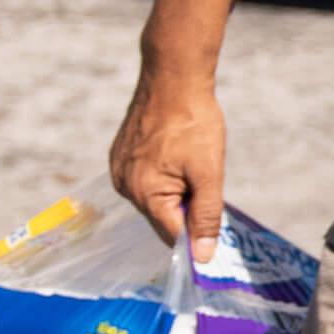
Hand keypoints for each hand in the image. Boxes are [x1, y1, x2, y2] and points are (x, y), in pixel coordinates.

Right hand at [109, 64, 225, 259]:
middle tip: (204, 179)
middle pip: (161, 218)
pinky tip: (176, 153)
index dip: (195, 238)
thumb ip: (206, 216)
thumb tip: (203, 258)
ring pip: (154, 198)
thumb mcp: (209, 172)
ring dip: (175, 190)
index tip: (215, 232)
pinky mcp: (120, 156)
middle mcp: (124, 186)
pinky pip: (144, 179)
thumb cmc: (194, 121)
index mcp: (144, 193)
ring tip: (189, 160)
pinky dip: (163, 175)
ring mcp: (119, 169)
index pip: (171, 236)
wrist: (173, 76)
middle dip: (186, 207)